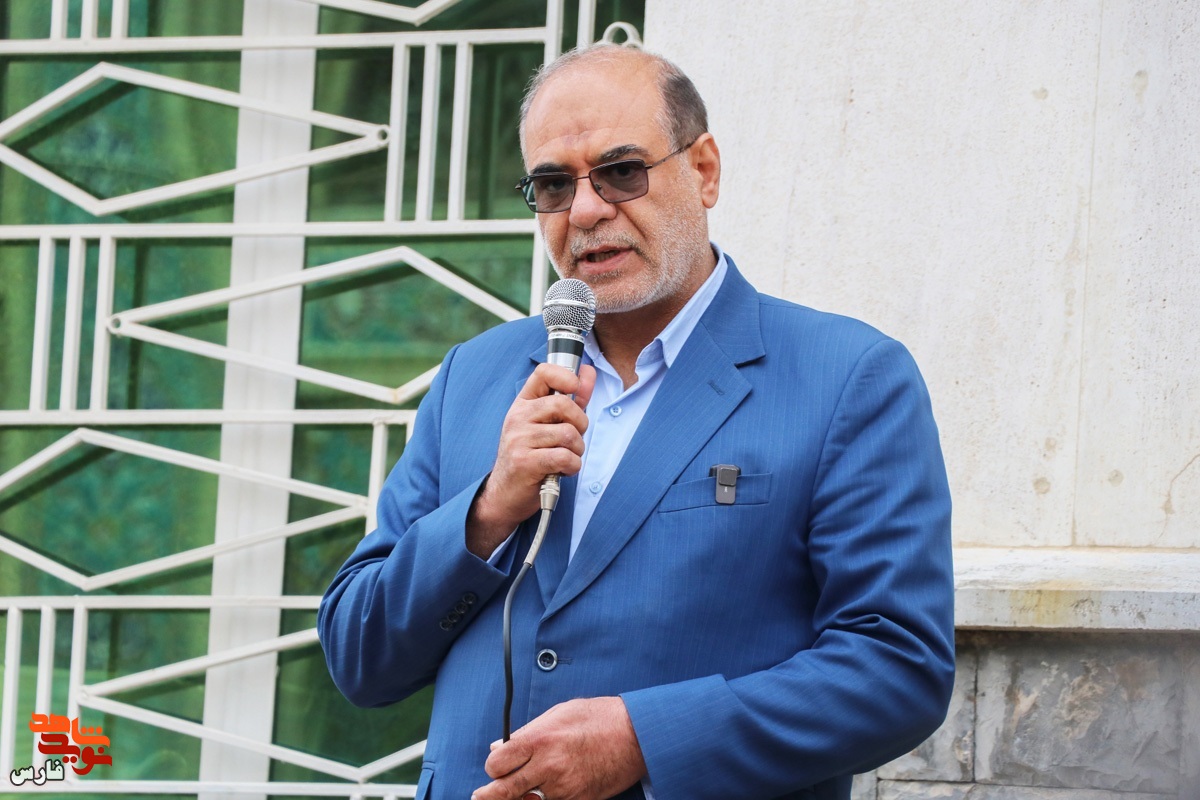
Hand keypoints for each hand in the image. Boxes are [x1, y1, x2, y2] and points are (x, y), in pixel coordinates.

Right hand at [467, 363, 596, 556]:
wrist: (504, 494)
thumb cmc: (530, 457)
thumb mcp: (547, 424)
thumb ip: (571, 399)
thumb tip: (588, 372)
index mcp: (523, 404)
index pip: (544, 373)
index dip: (566, 376)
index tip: (575, 388)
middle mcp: (517, 417)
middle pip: (563, 405)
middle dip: (580, 425)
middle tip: (573, 439)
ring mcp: (519, 439)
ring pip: (568, 434)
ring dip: (576, 450)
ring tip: (565, 457)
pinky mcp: (525, 462)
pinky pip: (564, 457)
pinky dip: (572, 467)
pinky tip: (561, 470)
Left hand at [472, 697, 645, 799]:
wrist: (636, 735)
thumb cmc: (598, 718)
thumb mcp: (559, 714)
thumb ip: (527, 732)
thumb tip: (500, 747)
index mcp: (540, 740)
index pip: (497, 764)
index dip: (492, 767)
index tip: (495, 767)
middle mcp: (548, 767)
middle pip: (503, 792)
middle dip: (488, 795)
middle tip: (480, 796)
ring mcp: (564, 788)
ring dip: (518, 799)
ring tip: (515, 794)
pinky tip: (541, 794)